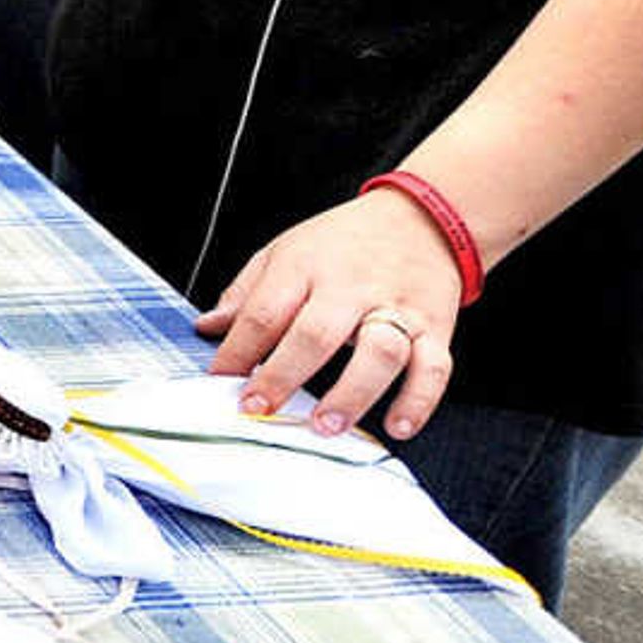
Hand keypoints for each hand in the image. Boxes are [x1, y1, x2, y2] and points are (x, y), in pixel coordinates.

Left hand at [194, 191, 464, 441]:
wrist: (418, 217)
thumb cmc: (344, 242)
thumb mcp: (284, 250)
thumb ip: (245, 292)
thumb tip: (207, 327)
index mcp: (305, 266)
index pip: (264, 311)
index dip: (238, 349)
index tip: (220, 381)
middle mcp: (351, 287)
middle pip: (316, 333)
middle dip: (284, 375)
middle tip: (261, 410)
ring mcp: (395, 308)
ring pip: (379, 352)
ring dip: (352, 394)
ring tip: (326, 425)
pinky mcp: (435, 327)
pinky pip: (434, 367)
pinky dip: (419, 400)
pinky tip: (397, 426)